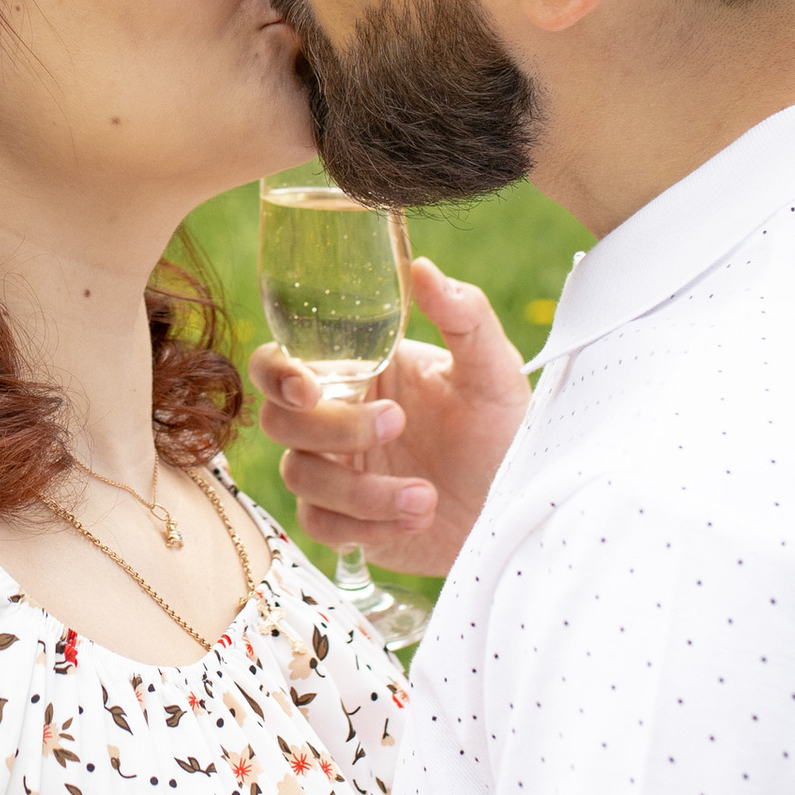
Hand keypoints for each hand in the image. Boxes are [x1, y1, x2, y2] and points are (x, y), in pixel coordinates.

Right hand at [253, 255, 530, 575]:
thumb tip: (421, 268)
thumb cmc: (502, 433)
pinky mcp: (344, 523)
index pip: (282, 362)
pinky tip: (416, 517)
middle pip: (280, 421)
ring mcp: (335, 474)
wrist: (517, 509)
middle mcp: (335, 420)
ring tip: (425, 496)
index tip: (307, 386)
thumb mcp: (493, 373)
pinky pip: (320, 526)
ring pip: (301, 477)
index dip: (277, 372)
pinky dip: (366, 526)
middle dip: (334, 428)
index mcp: (358, 373)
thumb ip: (463, 316)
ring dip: (362, 490)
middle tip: (398, 423)